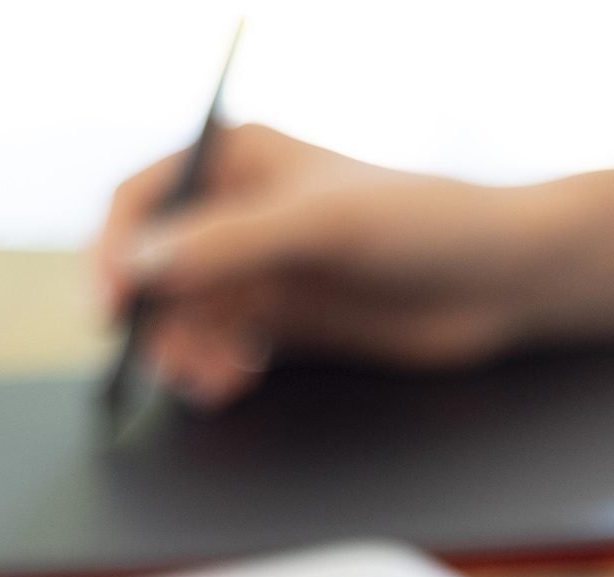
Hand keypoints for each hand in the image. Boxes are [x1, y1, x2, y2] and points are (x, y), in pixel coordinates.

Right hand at [97, 125, 571, 406]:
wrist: (504, 279)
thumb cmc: (427, 222)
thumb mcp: (320, 226)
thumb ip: (227, 244)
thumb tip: (138, 265)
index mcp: (239, 159)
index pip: (144, 200)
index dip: (114, 251)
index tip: (109, 306)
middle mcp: (242, 213)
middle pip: (156, 269)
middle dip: (156, 317)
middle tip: (174, 360)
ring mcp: (264, 269)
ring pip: (186, 316)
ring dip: (185, 350)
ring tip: (213, 377)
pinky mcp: (288, 320)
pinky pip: (222, 347)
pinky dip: (215, 367)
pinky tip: (231, 379)